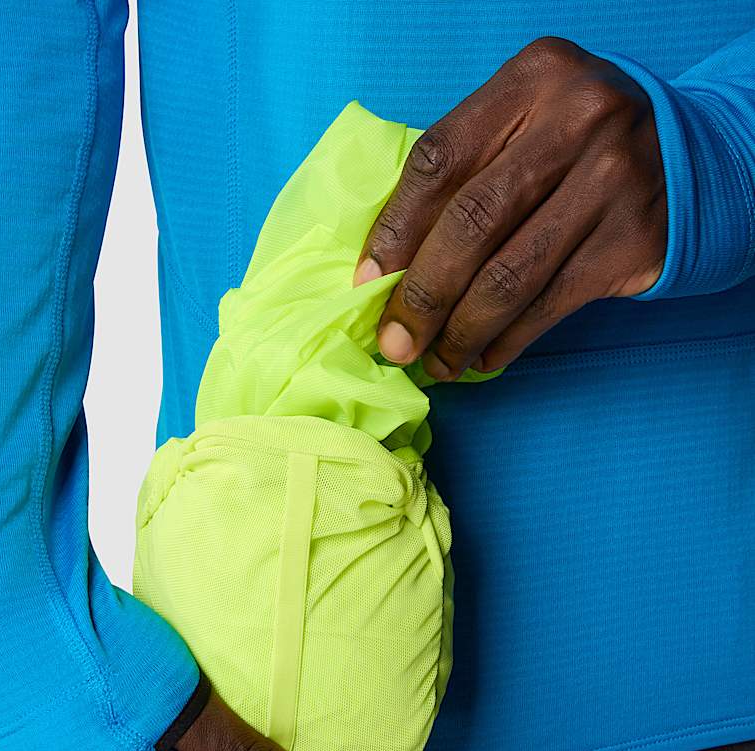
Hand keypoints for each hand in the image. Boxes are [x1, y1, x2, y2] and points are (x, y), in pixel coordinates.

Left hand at [354, 36, 666, 378]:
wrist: (690, 155)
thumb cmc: (574, 144)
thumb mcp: (523, 122)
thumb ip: (465, 170)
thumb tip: (388, 266)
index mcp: (531, 80)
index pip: (439, 160)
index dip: (394, 230)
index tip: (366, 283)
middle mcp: (577, 122)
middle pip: (471, 224)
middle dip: (422, 297)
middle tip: (395, 342)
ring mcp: (612, 182)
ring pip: (510, 277)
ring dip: (461, 333)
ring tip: (436, 363)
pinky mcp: (634, 241)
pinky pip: (550, 305)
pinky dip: (508, 341)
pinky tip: (482, 359)